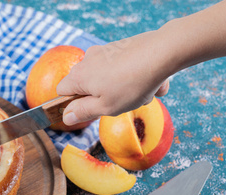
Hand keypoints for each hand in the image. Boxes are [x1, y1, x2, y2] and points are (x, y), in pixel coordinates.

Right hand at [57, 30, 171, 125]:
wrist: (163, 52)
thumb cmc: (132, 83)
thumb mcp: (105, 107)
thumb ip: (83, 112)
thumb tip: (66, 117)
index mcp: (79, 76)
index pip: (62, 92)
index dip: (72, 105)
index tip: (90, 111)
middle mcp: (88, 60)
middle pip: (87, 86)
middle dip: (104, 98)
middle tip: (121, 103)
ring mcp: (105, 51)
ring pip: (108, 79)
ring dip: (124, 90)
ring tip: (142, 93)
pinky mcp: (122, 47)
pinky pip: (123, 69)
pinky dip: (134, 78)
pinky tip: (150, 81)